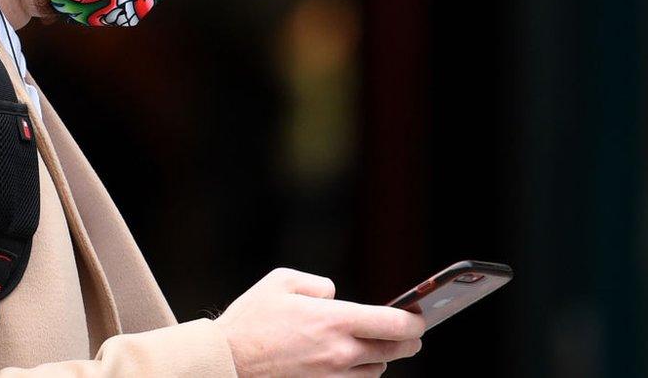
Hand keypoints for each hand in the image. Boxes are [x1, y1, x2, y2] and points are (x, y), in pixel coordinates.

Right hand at [215, 268, 425, 376]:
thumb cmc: (251, 319)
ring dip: (380, 357)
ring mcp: (332, 377)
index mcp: (335, 321)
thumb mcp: (283, 280)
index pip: (395, 325)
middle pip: (395, 351)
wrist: (228, 361)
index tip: (419, 316)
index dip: (415, 321)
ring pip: (376, 370)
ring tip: (373, 345)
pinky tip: (350, 360)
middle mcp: (341, 352)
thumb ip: (319, 284)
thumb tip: (335, 297)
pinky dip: (358, 372)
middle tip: (411, 333)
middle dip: (408, 341)